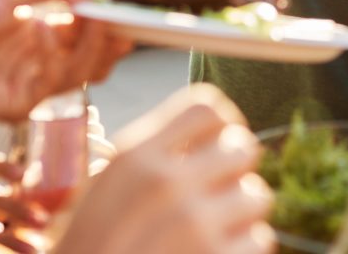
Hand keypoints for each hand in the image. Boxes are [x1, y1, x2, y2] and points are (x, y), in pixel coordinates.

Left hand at [0, 0, 134, 121]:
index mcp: (40, 31)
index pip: (85, 32)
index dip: (105, 23)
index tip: (122, 11)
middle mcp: (41, 59)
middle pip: (91, 58)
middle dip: (110, 42)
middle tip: (124, 26)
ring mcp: (32, 83)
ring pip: (81, 74)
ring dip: (92, 49)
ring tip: (94, 23)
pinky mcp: (20, 105)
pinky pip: (53, 85)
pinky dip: (54, 55)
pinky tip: (45, 29)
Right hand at [52, 84, 273, 253]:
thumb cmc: (88, 247)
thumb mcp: (98, 189)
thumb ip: (148, 158)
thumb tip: (205, 141)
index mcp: (135, 157)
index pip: (208, 108)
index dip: (221, 127)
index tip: (216, 146)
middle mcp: (167, 184)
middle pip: (243, 147)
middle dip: (234, 170)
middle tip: (217, 191)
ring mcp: (195, 225)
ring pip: (257, 194)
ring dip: (241, 213)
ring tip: (213, 226)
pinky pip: (260, 237)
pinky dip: (243, 247)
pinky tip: (215, 251)